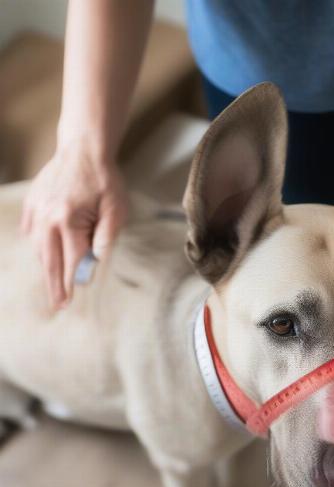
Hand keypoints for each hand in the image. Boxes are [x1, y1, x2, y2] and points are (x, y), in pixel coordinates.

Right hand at [21, 144, 126, 308]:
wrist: (83, 148)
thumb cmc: (105, 180)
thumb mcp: (116, 210)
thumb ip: (105, 239)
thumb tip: (93, 265)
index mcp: (69, 220)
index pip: (71, 260)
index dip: (72, 282)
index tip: (69, 301)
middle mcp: (47, 218)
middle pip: (49, 260)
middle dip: (54, 285)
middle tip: (57, 305)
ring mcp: (36, 210)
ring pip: (37, 248)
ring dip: (45, 267)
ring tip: (54, 285)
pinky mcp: (32, 203)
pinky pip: (30, 231)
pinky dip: (36, 246)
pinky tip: (43, 255)